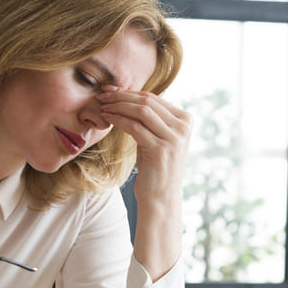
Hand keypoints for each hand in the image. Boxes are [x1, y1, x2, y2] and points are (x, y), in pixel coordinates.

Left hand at [97, 86, 191, 206]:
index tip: (110, 91)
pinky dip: (118, 120)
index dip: (129, 92)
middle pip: (147, 102)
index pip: (154, 98)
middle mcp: (183, 127)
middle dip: (121, 96)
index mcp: (185, 120)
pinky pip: (135, 127)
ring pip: (141, 111)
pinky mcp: (160, 149)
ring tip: (102, 107)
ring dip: (118, 106)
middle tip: (102, 96)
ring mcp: (174, 138)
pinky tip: (107, 118)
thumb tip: (128, 96)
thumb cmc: (155, 166)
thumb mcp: (157, 137)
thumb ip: (151, 119)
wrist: (160, 196)